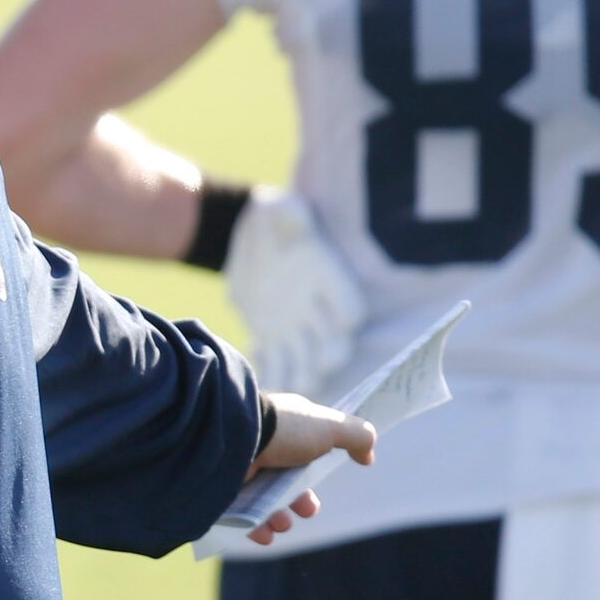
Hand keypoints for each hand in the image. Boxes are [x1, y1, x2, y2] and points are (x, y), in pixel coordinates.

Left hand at [225, 189, 364, 398]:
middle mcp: (316, 310)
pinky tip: (262, 373)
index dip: (349, 313)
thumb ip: (290, 217)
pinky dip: (271, 373)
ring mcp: (295, 327)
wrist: (250, 238)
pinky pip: (275, 364)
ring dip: (303, 376)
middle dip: (331, 353)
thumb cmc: (274, 220)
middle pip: (334, 341)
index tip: (348, 321)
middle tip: (324, 365)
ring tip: (293, 387)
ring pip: (306, 361)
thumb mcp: (281, 211)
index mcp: (327, 280)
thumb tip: (292, 215)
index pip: (349, 305)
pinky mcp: (272, 337)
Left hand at [241, 393, 377, 545]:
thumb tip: (368, 455)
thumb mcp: (330, 427)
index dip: (316, 470)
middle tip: (307, 511)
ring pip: (264, 500)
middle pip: (285, 481)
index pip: (304, 452)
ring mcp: (241, 467)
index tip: (322, 481)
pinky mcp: (224, 489)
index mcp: (285, 430)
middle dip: (301, 501)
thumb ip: (356, 436)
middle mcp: (262, 447)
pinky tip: (266, 534)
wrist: (234, 438)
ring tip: (283, 524)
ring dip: (279, 518)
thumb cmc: (285, 430)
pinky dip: (256, 527)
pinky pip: (241, 514)